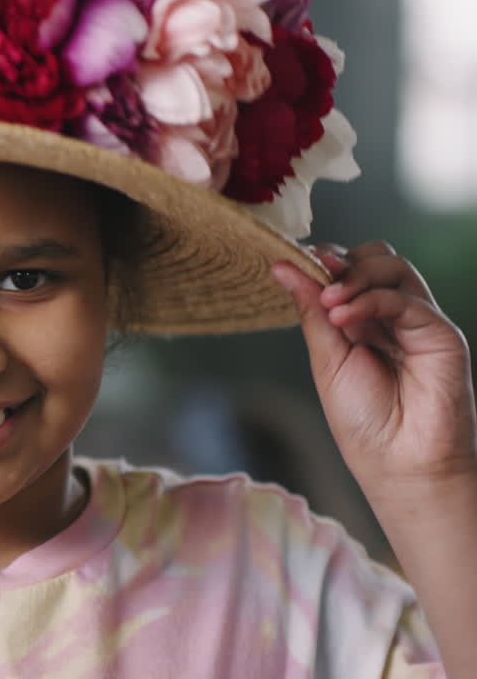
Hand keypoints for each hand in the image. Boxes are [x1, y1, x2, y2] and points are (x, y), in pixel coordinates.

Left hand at [272, 243, 476, 493]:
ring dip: (354, 277)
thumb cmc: (364, 420)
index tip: (292, 263)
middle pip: (375, 257)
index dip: (323, 261)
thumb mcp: (326, 359)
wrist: (400, 464)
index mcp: (362, 320)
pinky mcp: (440, 334)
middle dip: (341, 262)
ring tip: (329, 303)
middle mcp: (392, 315)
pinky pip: (406, 299)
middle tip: (317, 282)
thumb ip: (311, 310)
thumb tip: (281, 266)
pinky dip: (370, 300)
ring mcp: (418, 321)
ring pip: (394, 267)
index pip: (348, 268)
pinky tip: (343, 317)